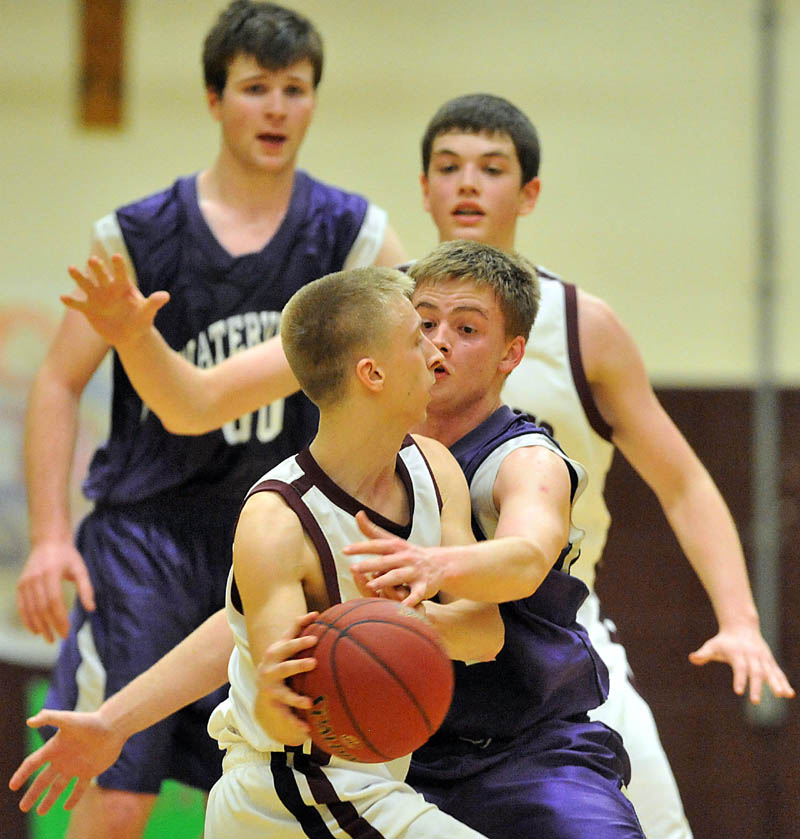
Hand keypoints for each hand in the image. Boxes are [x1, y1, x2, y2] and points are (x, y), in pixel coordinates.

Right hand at [9, 708, 123, 814]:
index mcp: (54, 748)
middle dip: (33, 794)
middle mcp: (62, 759)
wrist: (113, 725)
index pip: (33, 763)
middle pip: (43, 780)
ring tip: (40, 812)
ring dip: (49, 799)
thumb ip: (48, 717)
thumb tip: (29, 721)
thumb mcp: (67, 719)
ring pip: (58, 787)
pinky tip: (66, 807)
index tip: (12, 786)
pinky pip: (79, 788)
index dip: (22, 774)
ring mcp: (75, 766)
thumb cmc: (89, 721)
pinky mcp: (89, 771)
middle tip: (23, 808)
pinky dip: (73, 798)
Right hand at [16, 542, 94, 642]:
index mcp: (51, 573)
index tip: (67, 632)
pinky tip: (35, 629)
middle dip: (50, 625)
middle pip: (41, 608)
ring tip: (48, 637)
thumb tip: (91, 609)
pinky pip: (21, 606)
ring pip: (30, 609)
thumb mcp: (80, 568)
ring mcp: (25, 582)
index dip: (60, 619)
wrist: (48, 541)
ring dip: (38, 625)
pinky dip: (27, 619)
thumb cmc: (68, 556)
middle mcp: (35, 578)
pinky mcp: (20, 585)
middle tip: (59, 639)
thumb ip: (86, 588)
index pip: (54, 602)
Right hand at [61, 254, 169, 346]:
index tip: (116, 256)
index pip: (121, 273)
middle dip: (97, 268)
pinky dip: (71, 302)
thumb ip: (154, 303)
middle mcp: (108, 288)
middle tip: (93, 259)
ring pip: (86, 285)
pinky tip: (63, 298)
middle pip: (101, 275)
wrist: (129, 335)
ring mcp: (97, 298)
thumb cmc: (141, 320)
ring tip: (71, 268)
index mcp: (123, 287)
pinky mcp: (88, 309)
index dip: (119, 266)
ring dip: (79, 277)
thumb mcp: (148, 312)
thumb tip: (165, 296)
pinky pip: (79, 304)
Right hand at [256, 612, 318, 745]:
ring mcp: (270, 691)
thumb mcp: (284, 646)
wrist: (262, 690)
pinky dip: (295, 723)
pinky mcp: (274, 707)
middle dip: (298, 665)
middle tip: (314, 663)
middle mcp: (269, 672)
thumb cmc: (280, 661)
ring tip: (309, 703)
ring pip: (283, 695)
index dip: (300, 640)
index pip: (287, 645)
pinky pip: (285, 716)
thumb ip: (297, 629)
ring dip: (295, 698)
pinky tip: (307, 729)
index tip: (315, 637)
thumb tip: (317, 612)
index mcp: (275, 654)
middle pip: (284, 668)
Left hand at [344, 511, 443, 605]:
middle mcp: (405, 557)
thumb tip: (358, 514)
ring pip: (398, 576)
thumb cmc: (409, 553)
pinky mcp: (424, 586)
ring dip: (384, 580)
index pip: (377, 545)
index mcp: (396, 546)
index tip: (344, 550)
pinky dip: (410, 601)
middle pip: (385, 561)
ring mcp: (415, 572)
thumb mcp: (393, 541)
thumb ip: (373, 531)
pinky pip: (416, 595)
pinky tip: (400, 607)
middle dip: (370, 564)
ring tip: (370, 585)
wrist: (440, 564)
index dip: (361, 547)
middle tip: (352, 568)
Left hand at [688, 625, 795, 703]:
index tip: (738, 691)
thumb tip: (692, 658)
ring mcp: (763, 658)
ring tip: (783, 695)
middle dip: (756, 686)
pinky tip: (789, 694)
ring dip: (777, 684)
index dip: (739, 679)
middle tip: (755, 701)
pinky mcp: (770, 661)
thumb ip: (703, 653)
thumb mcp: (712, 645)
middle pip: (755, 672)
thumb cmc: (723, 641)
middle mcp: (752, 655)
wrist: (741, 627)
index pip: (739, 667)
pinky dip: (784, 682)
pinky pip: (778, 673)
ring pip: (771, 672)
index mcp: (738, 653)